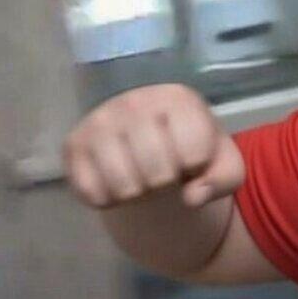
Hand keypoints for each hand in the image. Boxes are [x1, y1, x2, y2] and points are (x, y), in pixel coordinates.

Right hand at [64, 84, 244, 209]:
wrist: (152, 146)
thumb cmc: (195, 154)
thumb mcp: (224, 166)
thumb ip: (223, 180)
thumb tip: (193, 196)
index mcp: (179, 99)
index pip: (194, 153)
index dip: (197, 168)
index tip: (193, 159)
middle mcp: (135, 101)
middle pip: (158, 173)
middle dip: (166, 184)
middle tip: (165, 171)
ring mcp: (99, 120)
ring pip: (124, 186)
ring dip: (138, 194)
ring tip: (142, 175)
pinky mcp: (73, 143)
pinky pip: (93, 194)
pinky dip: (108, 199)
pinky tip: (116, 180)